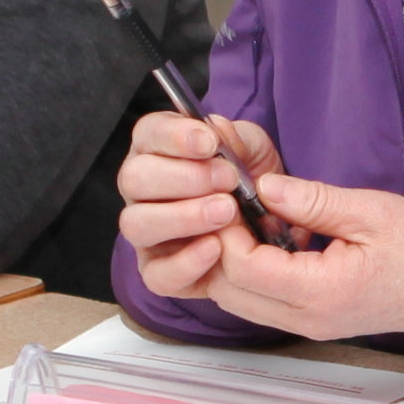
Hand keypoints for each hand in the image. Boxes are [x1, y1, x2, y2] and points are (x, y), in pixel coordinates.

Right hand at [117, 108, 292, 302]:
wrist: (269, 230)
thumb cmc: (250, 182)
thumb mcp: (253, 151)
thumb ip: (236, 138)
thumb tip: (218, 131)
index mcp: (158, 151)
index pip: (149, 133)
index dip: (174, 136)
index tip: (209, 142)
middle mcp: (142, 191)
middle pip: (134, 178)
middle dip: (183, 177)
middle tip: (228, 179)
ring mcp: (146, 233)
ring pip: (137, 224)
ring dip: (182, 216)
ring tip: (226, 212)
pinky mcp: (157, 272)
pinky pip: (157, 273)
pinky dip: (185, 262)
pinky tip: (216, 248)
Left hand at [118, 110, 403, 332]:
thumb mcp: (369, 211)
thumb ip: (311, 200)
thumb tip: (263, 185)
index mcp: (319, 291)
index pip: (242, 267)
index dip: (225, 230)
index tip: (230, 194)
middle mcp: (305, 318)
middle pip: (228, 291)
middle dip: (218, 246)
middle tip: (230, 204)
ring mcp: (306, 325)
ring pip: (238, 300)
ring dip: (232, 261)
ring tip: (250, 220)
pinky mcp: (311, 322)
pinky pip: (261, 302)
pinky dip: (252, 273)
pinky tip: (271, 240)